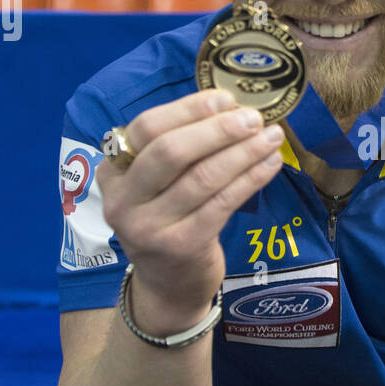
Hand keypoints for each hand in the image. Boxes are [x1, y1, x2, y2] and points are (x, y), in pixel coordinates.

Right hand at [96, 90, 284, 325]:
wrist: (167, 287)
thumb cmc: (168, 220)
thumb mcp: (156, 184)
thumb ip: (179, 148)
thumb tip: (230, 106)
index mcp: (113, 172)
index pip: (147, 128)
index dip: (189, 109)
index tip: (226, 98)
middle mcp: (123, 200)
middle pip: (171, 151)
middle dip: (217, 129)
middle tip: (253, 118)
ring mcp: (149, 226)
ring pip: (202, 177)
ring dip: (243, 152)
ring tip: (271, 137)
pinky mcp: (181, 246)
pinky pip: (222, 204)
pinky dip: (250, 179)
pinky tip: (270, 164)